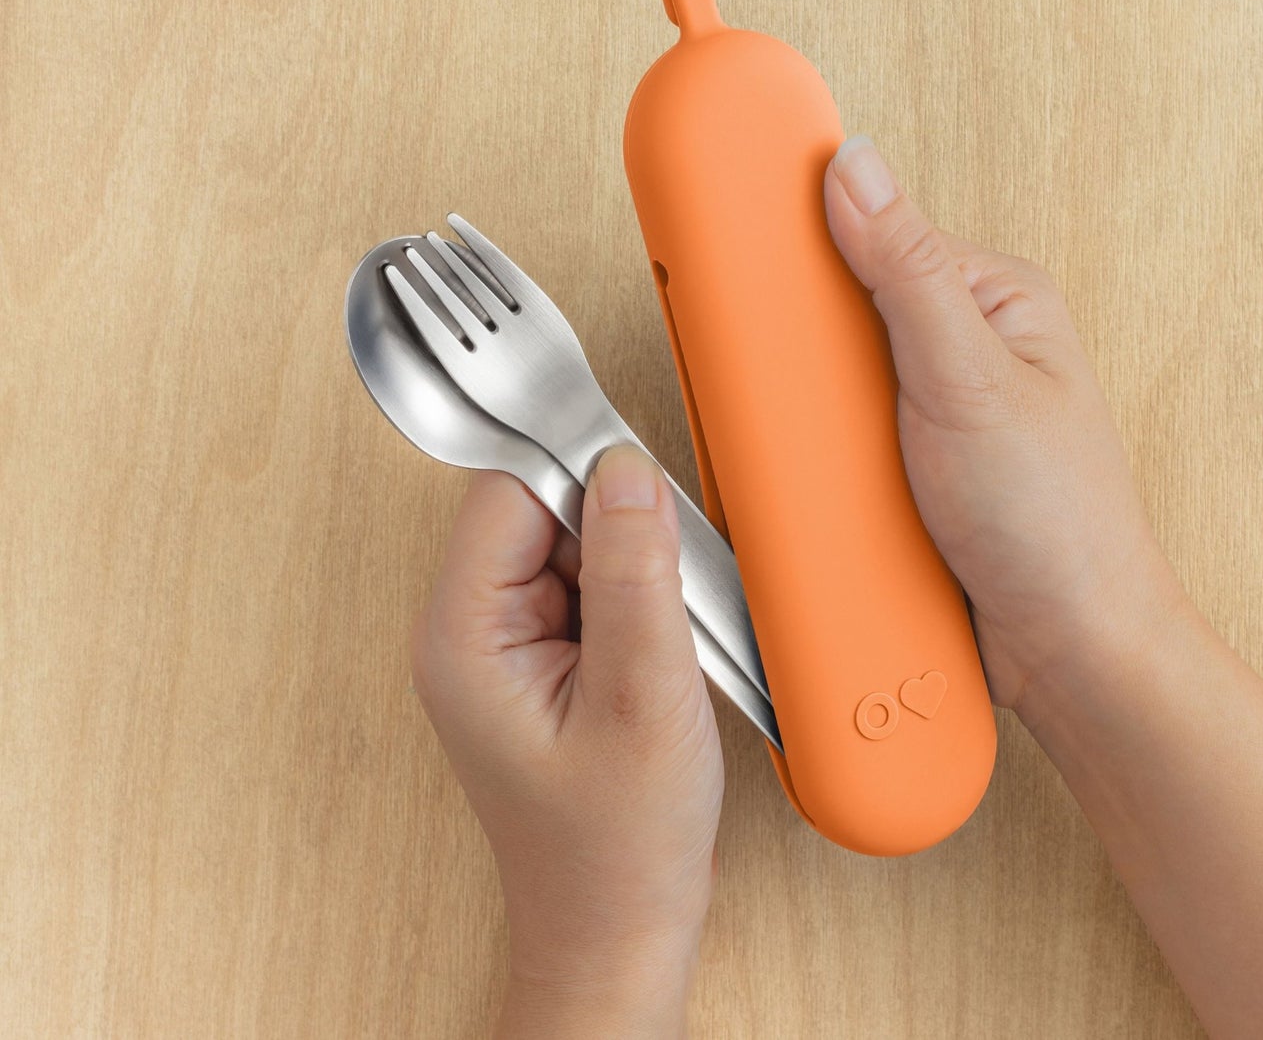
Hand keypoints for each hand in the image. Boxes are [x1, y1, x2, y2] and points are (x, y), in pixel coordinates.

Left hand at [410, 447, 723, 1038]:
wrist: (619, 930)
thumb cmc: (616, 847)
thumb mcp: (642, 699)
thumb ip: (635, 574)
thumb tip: (626, 469)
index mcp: (463, 633)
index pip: (510, 492)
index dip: (584, 480)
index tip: (647, 502)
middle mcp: (469, 629)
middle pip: (544, 509)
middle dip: (618, 535)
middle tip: (662, 604)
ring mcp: (504, 644)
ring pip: (576, 543)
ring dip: (632, 573)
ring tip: (657, 653)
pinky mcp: (542, 657)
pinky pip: (591, 584)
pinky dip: (634, 604)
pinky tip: (652, 661)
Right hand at [824, 136, 1184, 711]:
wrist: (1071, 654)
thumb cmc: (1061, 522)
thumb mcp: (971, 379)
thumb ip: (908, 271)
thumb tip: (857, 170)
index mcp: (989, 300)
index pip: (871, 236)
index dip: (801, 241)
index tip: (735, 243)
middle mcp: (955, 351)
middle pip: (835, 316)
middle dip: (796, 352)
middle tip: (767, 376)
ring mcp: (923, 416)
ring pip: (824, 390)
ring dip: (800, 422)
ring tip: (796, 449)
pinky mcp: (898, 475)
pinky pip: (830, 451)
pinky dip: (808, 468)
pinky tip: (805, 487)